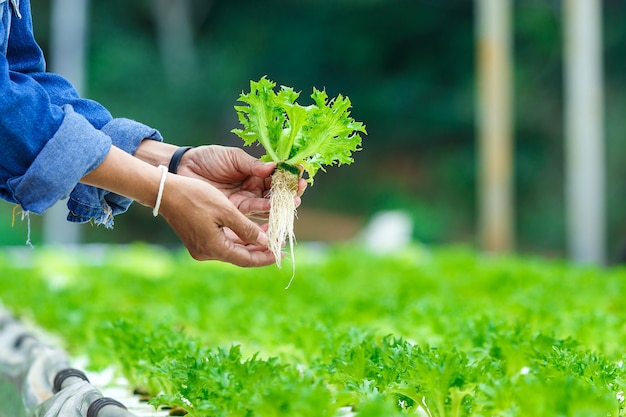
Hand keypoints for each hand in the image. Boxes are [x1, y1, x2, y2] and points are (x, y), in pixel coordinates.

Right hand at [81, 145, 275, 266]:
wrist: (164, 191)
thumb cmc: (195, 196)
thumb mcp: (226, 210)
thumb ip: (246, 228)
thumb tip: (264, 242)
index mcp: (214, 248)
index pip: (247, 259)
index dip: (266, 256)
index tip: (281, 253)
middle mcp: (207, 253)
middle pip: (241, 256)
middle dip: (261, 250)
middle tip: (280, 244)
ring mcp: (201, 248)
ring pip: (233, 249)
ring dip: (251, 243)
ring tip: (270, 235)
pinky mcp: (198, 240)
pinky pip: (224, 242)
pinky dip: (238, 237)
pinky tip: (251, 230)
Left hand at [176, 145, 306, 218]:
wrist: (183, 168)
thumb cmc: (208, 158)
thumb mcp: (233, 157)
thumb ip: (253, 165)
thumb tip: (274, 167)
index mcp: (254, 173)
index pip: (276, 177)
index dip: (288, 178)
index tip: (300, 177)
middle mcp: (252, 189)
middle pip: (275, 194)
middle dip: (288, 194)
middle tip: (299, 193)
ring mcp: (244, 201)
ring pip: (266, 206)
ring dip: (279, 205)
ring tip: (292, 203)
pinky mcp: (234, 212)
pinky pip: (252, 214)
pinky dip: (263, 213)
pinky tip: (273, 210)